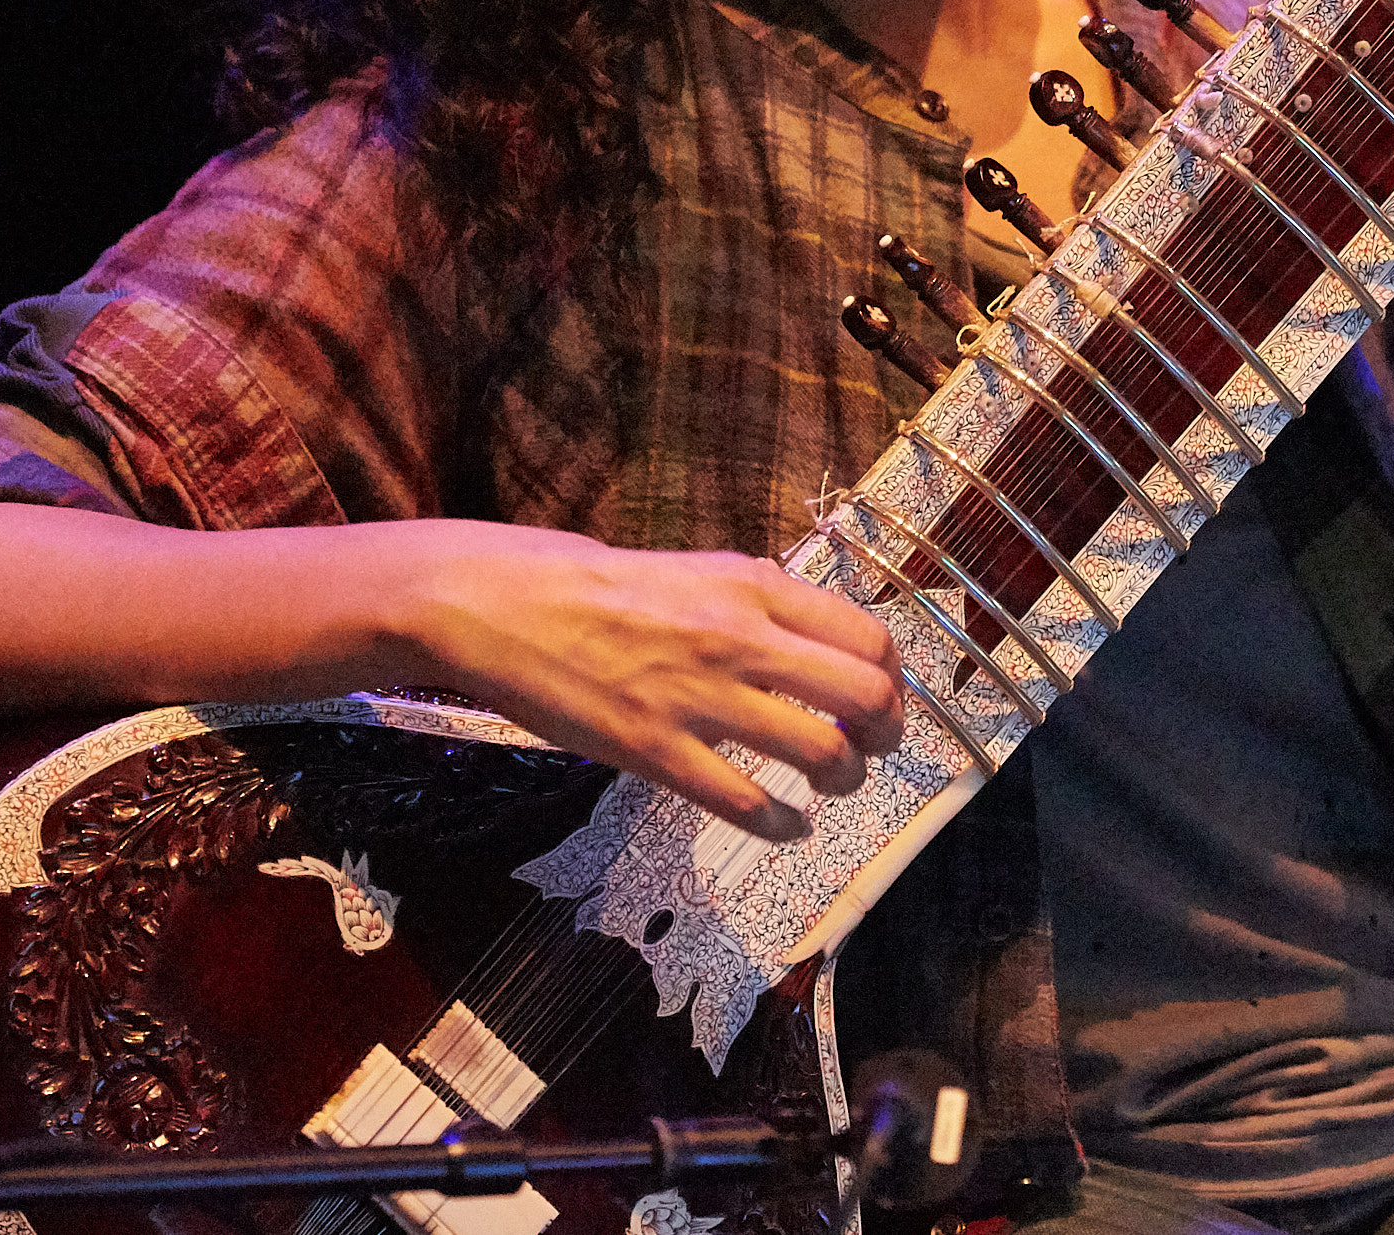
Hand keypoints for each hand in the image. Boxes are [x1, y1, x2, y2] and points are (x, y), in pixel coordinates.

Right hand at [391, 524, 905, 840]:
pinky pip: (747, 803)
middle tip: (871, 748)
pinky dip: (785, 824)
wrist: (500, 604)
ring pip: (821, 752)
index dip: (893, 680)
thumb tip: (807, 632)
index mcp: (752, 586)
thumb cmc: (589, 582)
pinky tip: (788, 826)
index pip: (867, 636)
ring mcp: (699, 697)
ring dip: (844, 779)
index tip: (883, 699)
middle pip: (864, 695)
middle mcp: (740, 637)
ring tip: (833, 785)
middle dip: (884, 732)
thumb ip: (754, 599)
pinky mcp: (656, 751)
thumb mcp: (692, 568)